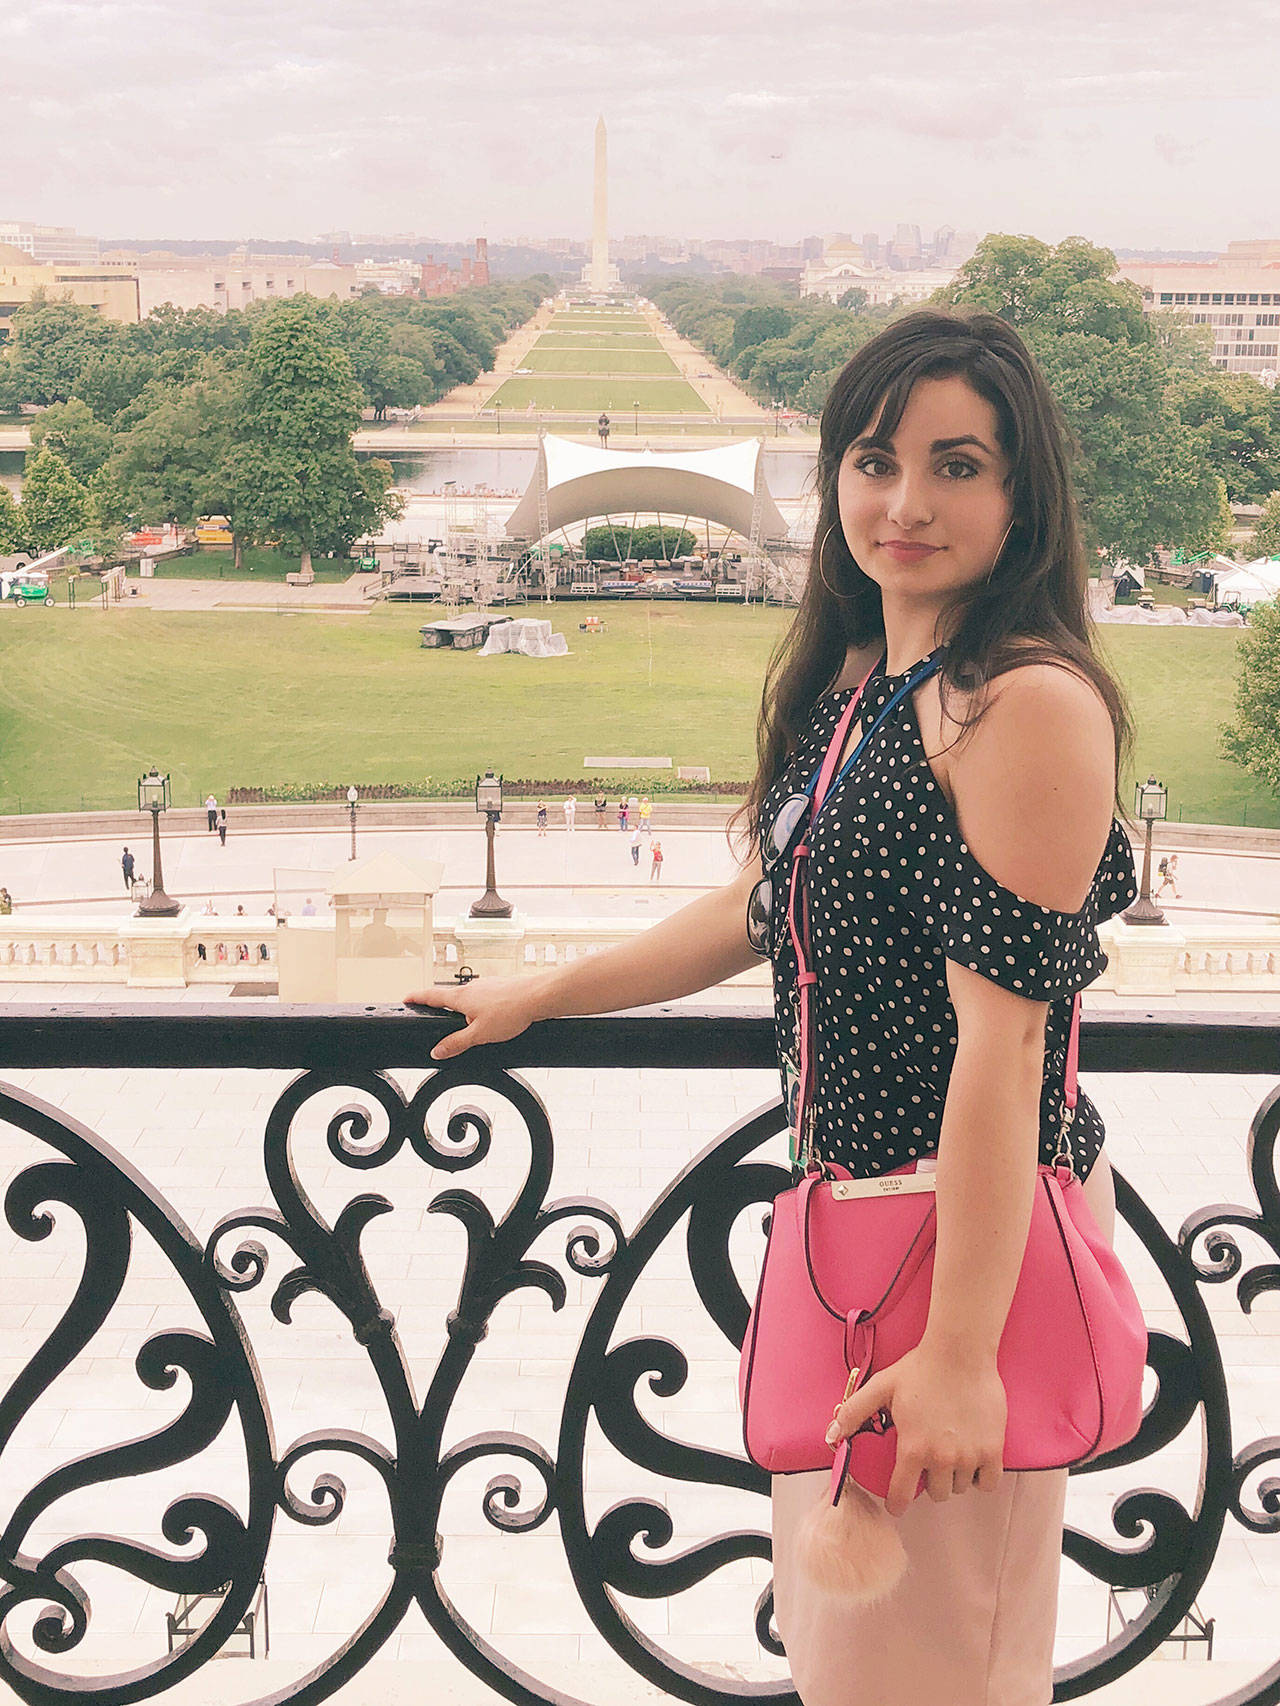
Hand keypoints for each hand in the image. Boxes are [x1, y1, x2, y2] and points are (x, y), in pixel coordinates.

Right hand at [403, 976, 545, 1059]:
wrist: (538, 997)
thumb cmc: (511, 1011)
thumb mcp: (479, 1035)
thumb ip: (456, 1043)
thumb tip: (437, 1051)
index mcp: (462, 997)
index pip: (431, 996)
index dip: (416, 997)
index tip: (406, 998)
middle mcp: (473, 987)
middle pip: (450, 996)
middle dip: (442, 1005)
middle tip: (436, 1014)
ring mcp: (488, 985)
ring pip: (470, 997)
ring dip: (465, 1007)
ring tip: (469, 1023)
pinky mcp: (501, 987)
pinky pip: (485, 997)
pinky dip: (482, 1006)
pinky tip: (492, 1017)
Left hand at [825, 1344, 1006, 1517]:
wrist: (960, 1352)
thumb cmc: (920, 1368)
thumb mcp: (880, 1388)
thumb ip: (853, 1413)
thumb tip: (830, 1436)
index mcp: (913, 1448)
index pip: (901, 1495)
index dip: (896, 1503)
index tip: (897, 1502)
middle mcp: (941, 1458)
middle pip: (935, 1493)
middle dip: (928, 1481)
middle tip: (927, 1462)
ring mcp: (969, 1456)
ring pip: (960, 1487)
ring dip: (954, 1477)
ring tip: (950, 1454)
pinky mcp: (993, 1449)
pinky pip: (989, 1483)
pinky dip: (981, 1477)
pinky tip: (973, 1460)